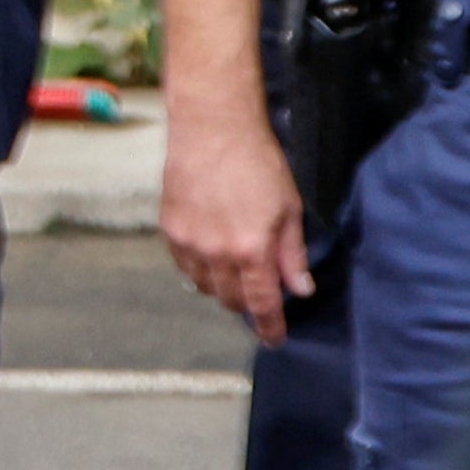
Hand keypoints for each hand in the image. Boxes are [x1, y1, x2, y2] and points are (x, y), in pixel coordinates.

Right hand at [158, 87, 309, 338]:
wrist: (212, 130)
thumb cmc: (258, 162)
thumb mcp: (289, 208)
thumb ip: (292, 254)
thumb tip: (299, 288)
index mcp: (251, 249)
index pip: (262, 304)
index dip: (270, 326)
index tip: (274, 339)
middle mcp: (216, 253)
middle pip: (230, 300)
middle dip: (248, 306)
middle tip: (261, 297)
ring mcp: (188, 242)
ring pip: (204, 287)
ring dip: (223, 289)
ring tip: (236, 273)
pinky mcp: (170, 229)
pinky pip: (184, 266)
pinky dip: (200, 271)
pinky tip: (212, 257)